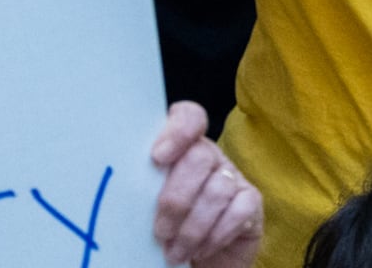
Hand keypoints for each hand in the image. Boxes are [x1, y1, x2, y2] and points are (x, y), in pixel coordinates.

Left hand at [149, 103, 261, 267]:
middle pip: (199, 158)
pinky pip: (238, 212)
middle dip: (176, 200)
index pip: (188, 117)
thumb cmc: (166, 230)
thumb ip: (142, 188)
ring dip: (192, 228)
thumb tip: (119, 187)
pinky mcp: (251, 202)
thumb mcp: (148, 205)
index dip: (177, 132)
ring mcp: (234, 177)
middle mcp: (211, 157)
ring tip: (174, 253)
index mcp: (182, 149)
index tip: (157, 158)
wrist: (196, 261)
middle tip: (160, 232)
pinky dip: (215, 235)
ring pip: (217, 190)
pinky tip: (200, 251)